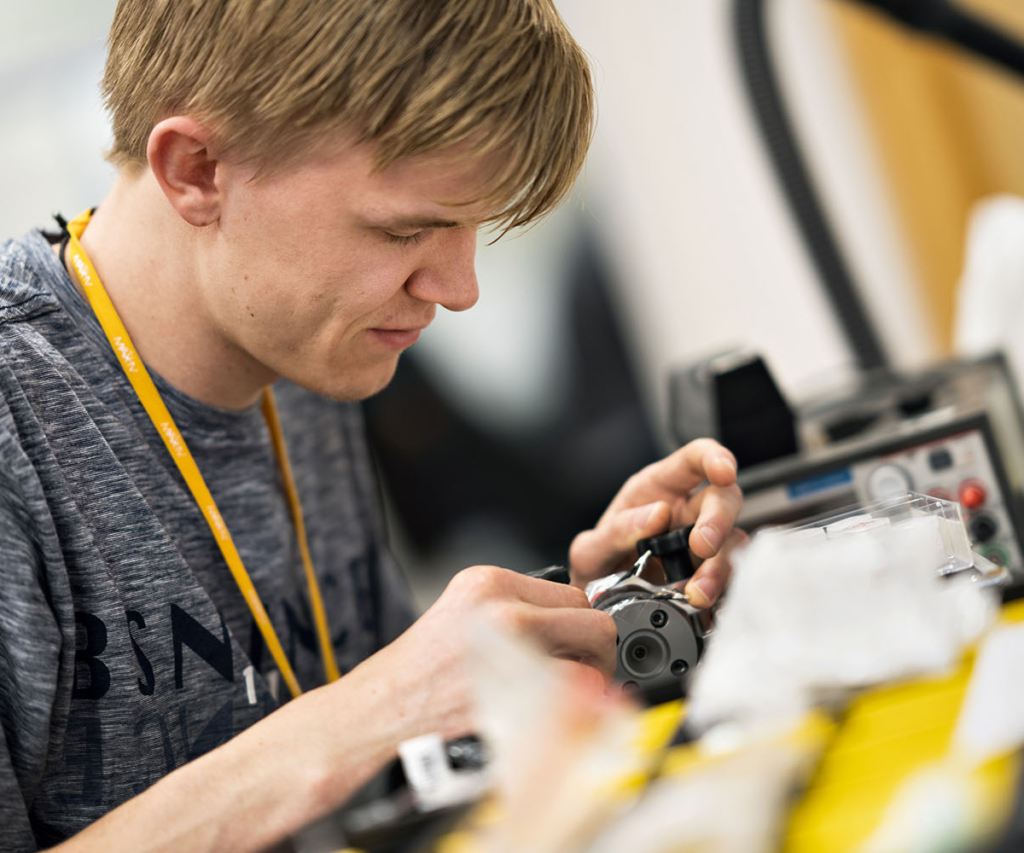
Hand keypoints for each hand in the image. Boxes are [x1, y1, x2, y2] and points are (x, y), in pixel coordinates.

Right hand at [360, 565, 617, 741]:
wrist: (382, 709)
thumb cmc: (422, 670)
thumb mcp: (464, 612)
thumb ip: (517, 608)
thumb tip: (574, 621)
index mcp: (489, 581)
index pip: (573, 594)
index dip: (582, 624)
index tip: (578, 645)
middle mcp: (500, 606)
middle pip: (592, 621)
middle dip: (598, 650)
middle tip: (589, 671)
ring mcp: (507, 647)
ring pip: (591, 658)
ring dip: (593, 680)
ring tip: (575, 694)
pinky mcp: (510, 689)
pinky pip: (571, 694)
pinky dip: (576, 707)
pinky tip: (557, 712)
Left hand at [568, 439, 743, 607]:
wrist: (599, 605)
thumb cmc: (600, 564)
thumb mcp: (591, 549)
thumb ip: (616, 531)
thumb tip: (657, 515)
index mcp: (658, 488)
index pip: (695, 458)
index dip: (715, 458)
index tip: (724, 473)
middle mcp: (687, 510)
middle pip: (724, 498)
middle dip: (719, 519)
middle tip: (702, 546)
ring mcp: (703, 542)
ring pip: (732, 541)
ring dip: (720, 567)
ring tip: (697, 592)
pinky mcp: (710, 574)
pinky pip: (730, 577)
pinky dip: (722, 591)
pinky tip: (706, 603)